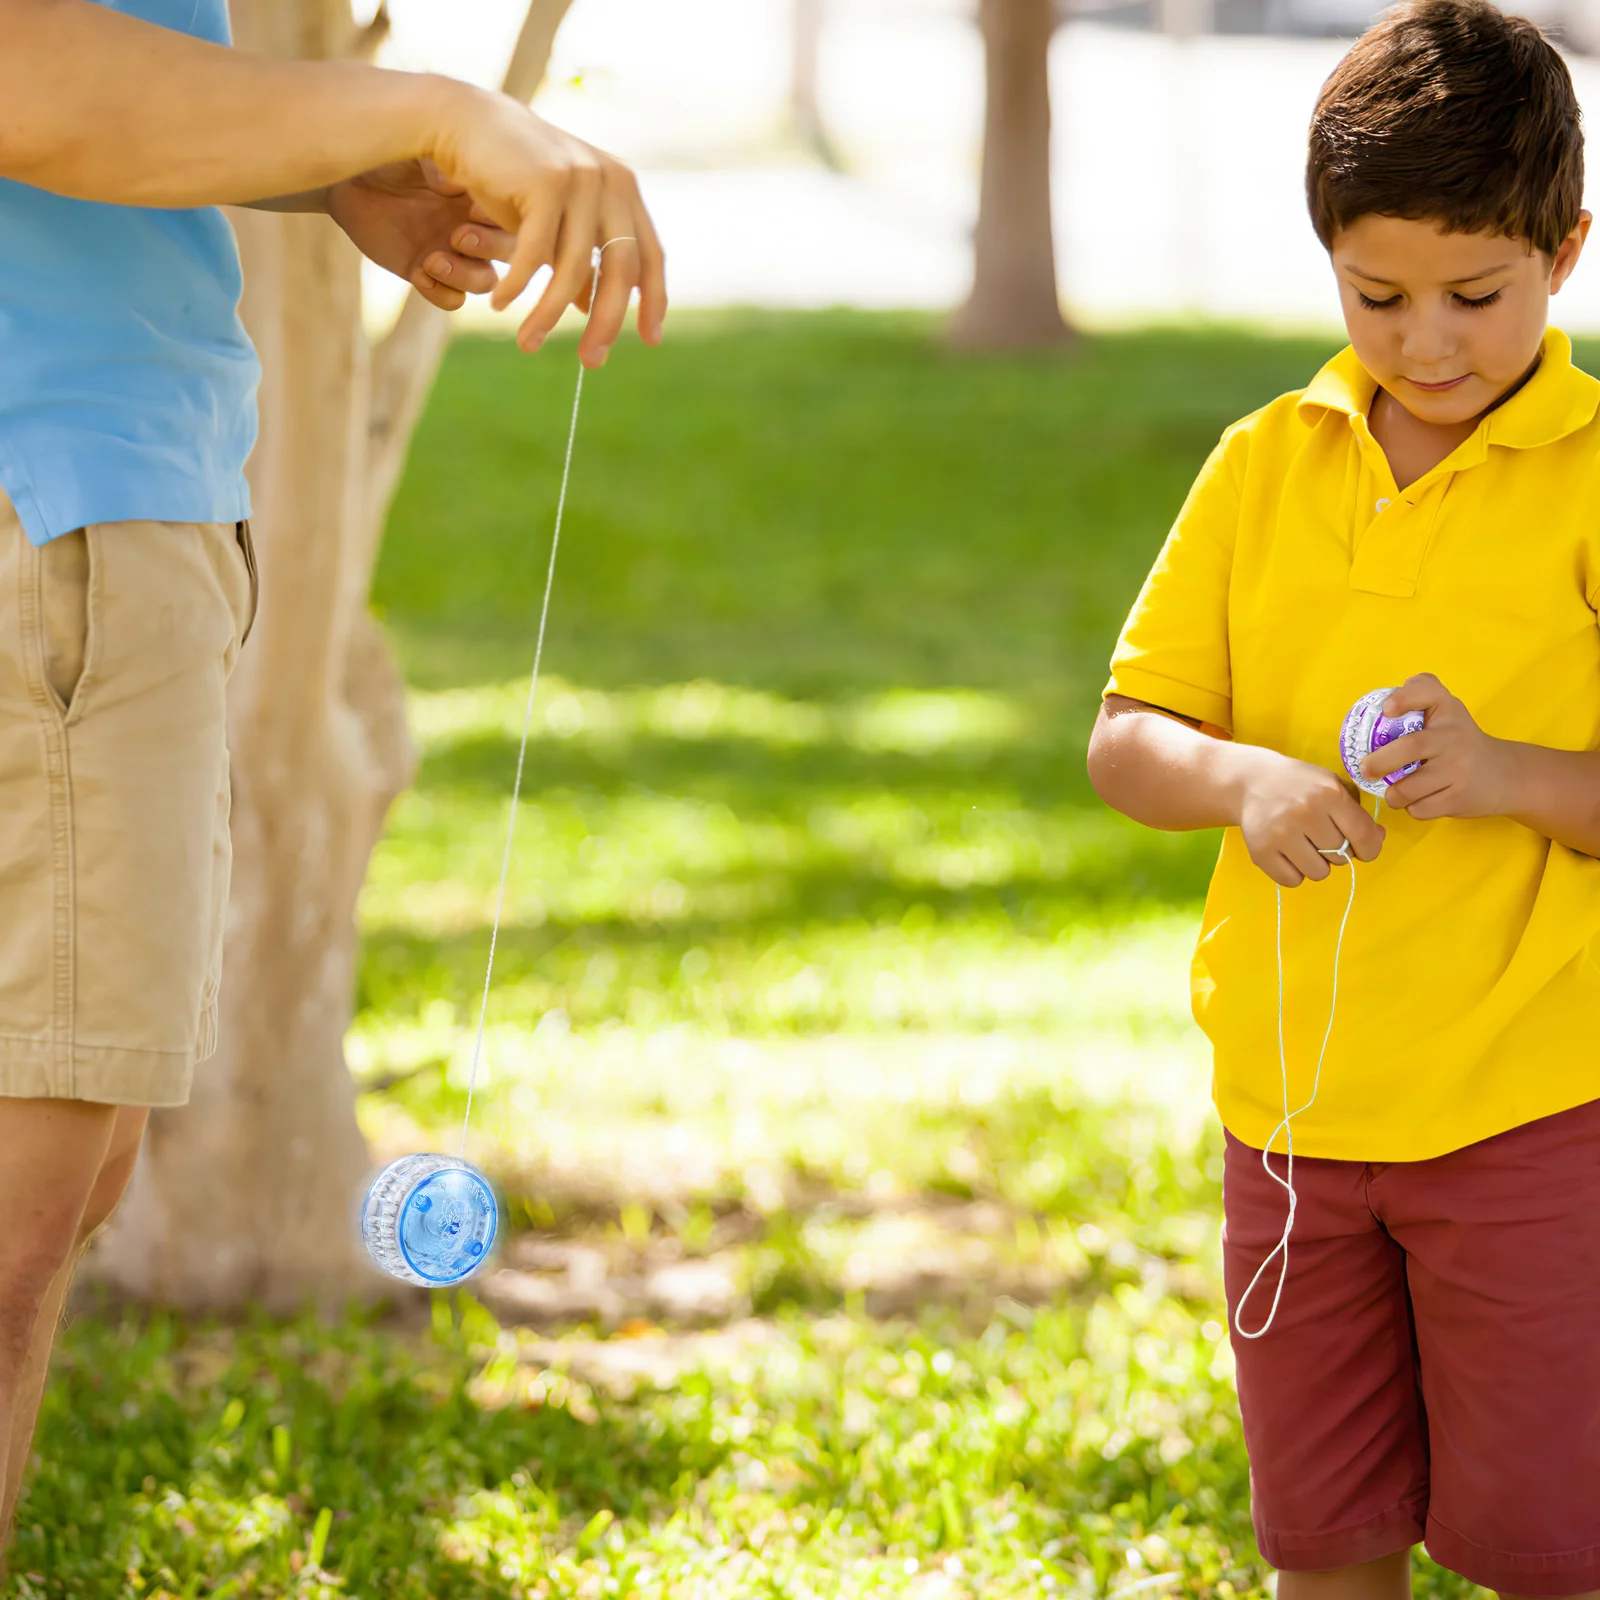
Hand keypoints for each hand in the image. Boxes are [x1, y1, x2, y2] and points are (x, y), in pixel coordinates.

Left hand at [327, 160, 514, 311]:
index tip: (472, 207)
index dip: (500, 219)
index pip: (513, 217)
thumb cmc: (386, 158)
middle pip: (510, 254)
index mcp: (481, 197)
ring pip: (486, 282)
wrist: (349, 181)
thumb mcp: (417, 151)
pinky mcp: (427, 275)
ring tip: (433, 260)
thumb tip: (458, 184)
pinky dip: (440, 293)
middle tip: (457, 236)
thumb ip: (442, 164)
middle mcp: (474, 228)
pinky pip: (453, 299)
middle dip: (488, 248)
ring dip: (465, 276)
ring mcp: (453, 255)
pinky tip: (418, 274)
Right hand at [426, 83, 665, 366]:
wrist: (466, 124)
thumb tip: (590, 310)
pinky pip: (535, 253)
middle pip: (621, 269)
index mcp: (623, 189)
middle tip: (593, 363)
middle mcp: (610, 181)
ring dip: (549, 314)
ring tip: (528, 344)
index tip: (650, 340)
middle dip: (607, 322)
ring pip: (574, 268)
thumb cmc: (512, 177)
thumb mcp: (556, 222)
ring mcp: (580, 178)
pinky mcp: (546, 181)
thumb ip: (578, 259)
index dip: (652, 301)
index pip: (650, 256)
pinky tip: (501, 305)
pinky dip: (517, 285)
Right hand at [1237, 748, 1385, 886]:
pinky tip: (1288, 854)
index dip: (1370, 849)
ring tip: (1304, 846)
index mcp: (1328, 794)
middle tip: (1321, 837)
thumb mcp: (1332, 785)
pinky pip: (1292, 880)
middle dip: (1336, 851)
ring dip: (1316, 864)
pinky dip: (1294, 872)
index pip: (1363, 835)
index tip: (1364, 850)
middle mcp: (1305, 813)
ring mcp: (1280, 834)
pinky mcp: (1260, 851)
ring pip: (1318, 873)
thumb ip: (1357, 812)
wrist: (1251, 782)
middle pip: (1340, 857)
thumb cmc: (1299, 784)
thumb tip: (1377, 839)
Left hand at [1361, 674, 1516, 818]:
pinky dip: (1411, 808)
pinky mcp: (1459, 797)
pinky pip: (1420, 808)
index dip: (1405, 698)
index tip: (1387, 710)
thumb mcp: (1445, 712)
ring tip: (1394, 790)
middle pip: (1411, 746)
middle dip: (1380, 761)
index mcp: (1447, 709)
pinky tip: (1419, 799)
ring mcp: (1458, 769)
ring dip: (1393, 794)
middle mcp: (1454, 736)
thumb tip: (1374, 711)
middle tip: (1365, 770)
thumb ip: (1416, 699)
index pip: (1427, 690)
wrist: (1505, 774)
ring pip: (1408, 788)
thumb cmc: (1459, 741)